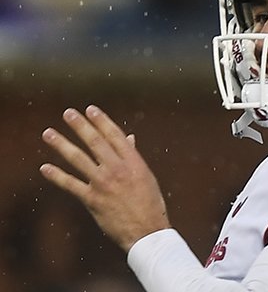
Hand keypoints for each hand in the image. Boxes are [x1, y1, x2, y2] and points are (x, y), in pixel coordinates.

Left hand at [40, 105, 170, 251]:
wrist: (147, 230)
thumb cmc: (150, 203)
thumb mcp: (146, 175)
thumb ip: (133, 156)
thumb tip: (128, 137)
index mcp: (133, 162)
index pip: (114, 135)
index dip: (101, 121)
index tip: (90, 109)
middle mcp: (117, 169)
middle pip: (94, 142)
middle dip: (80, 126)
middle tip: (68, 113)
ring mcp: (103, 184)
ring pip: (78, 159)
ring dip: (61, 145)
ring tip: (48, 133)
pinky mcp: (92, 200)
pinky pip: (70, 185)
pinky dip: (57, 176)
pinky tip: (45, 167)